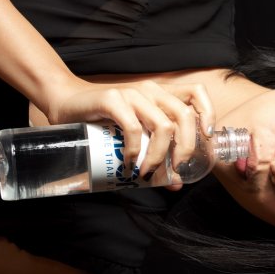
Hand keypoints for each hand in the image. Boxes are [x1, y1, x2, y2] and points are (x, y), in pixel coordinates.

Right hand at [43, 77, 214, 185]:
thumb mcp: (135, 132)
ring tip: (147, 172)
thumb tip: (175, 183)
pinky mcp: (112, 99)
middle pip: (184, 117)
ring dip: (159, 155)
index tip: (206, 139)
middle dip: (185, 149)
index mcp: (161, 93)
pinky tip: (129, 162)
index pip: (197, 93)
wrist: (65, 102)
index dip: (208, 114)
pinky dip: (135, 150)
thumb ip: (154, 150)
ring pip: (163, 126)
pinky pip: (134, 128)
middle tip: (174, 170)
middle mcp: (151, 90)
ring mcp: (132, 93)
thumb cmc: (102, 120)